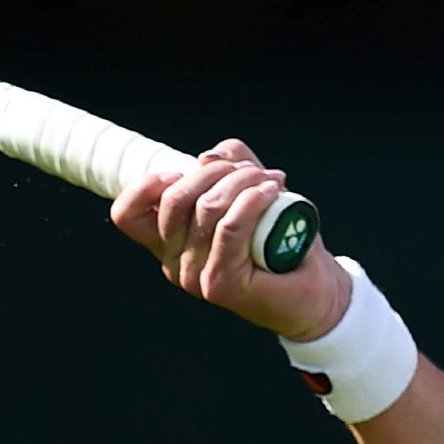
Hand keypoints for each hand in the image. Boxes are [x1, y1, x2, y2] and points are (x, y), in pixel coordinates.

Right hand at [108, 138, 352, 342]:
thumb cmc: (280, 241)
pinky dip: (253, 200)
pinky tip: (272, 191)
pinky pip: (230, 228)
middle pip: (173, 200)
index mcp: (170, 242)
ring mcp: (195, 277)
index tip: (179, 171)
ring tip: (269, 181)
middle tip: (249, 171)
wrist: (315, 287)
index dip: (144, 186)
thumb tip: (208, 156)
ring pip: (206, 208)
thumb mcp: (249, 192)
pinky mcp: (221, 284)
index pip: (127, 214)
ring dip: (242, 181)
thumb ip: (229, 167)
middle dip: (214, 171)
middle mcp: (175, 263)